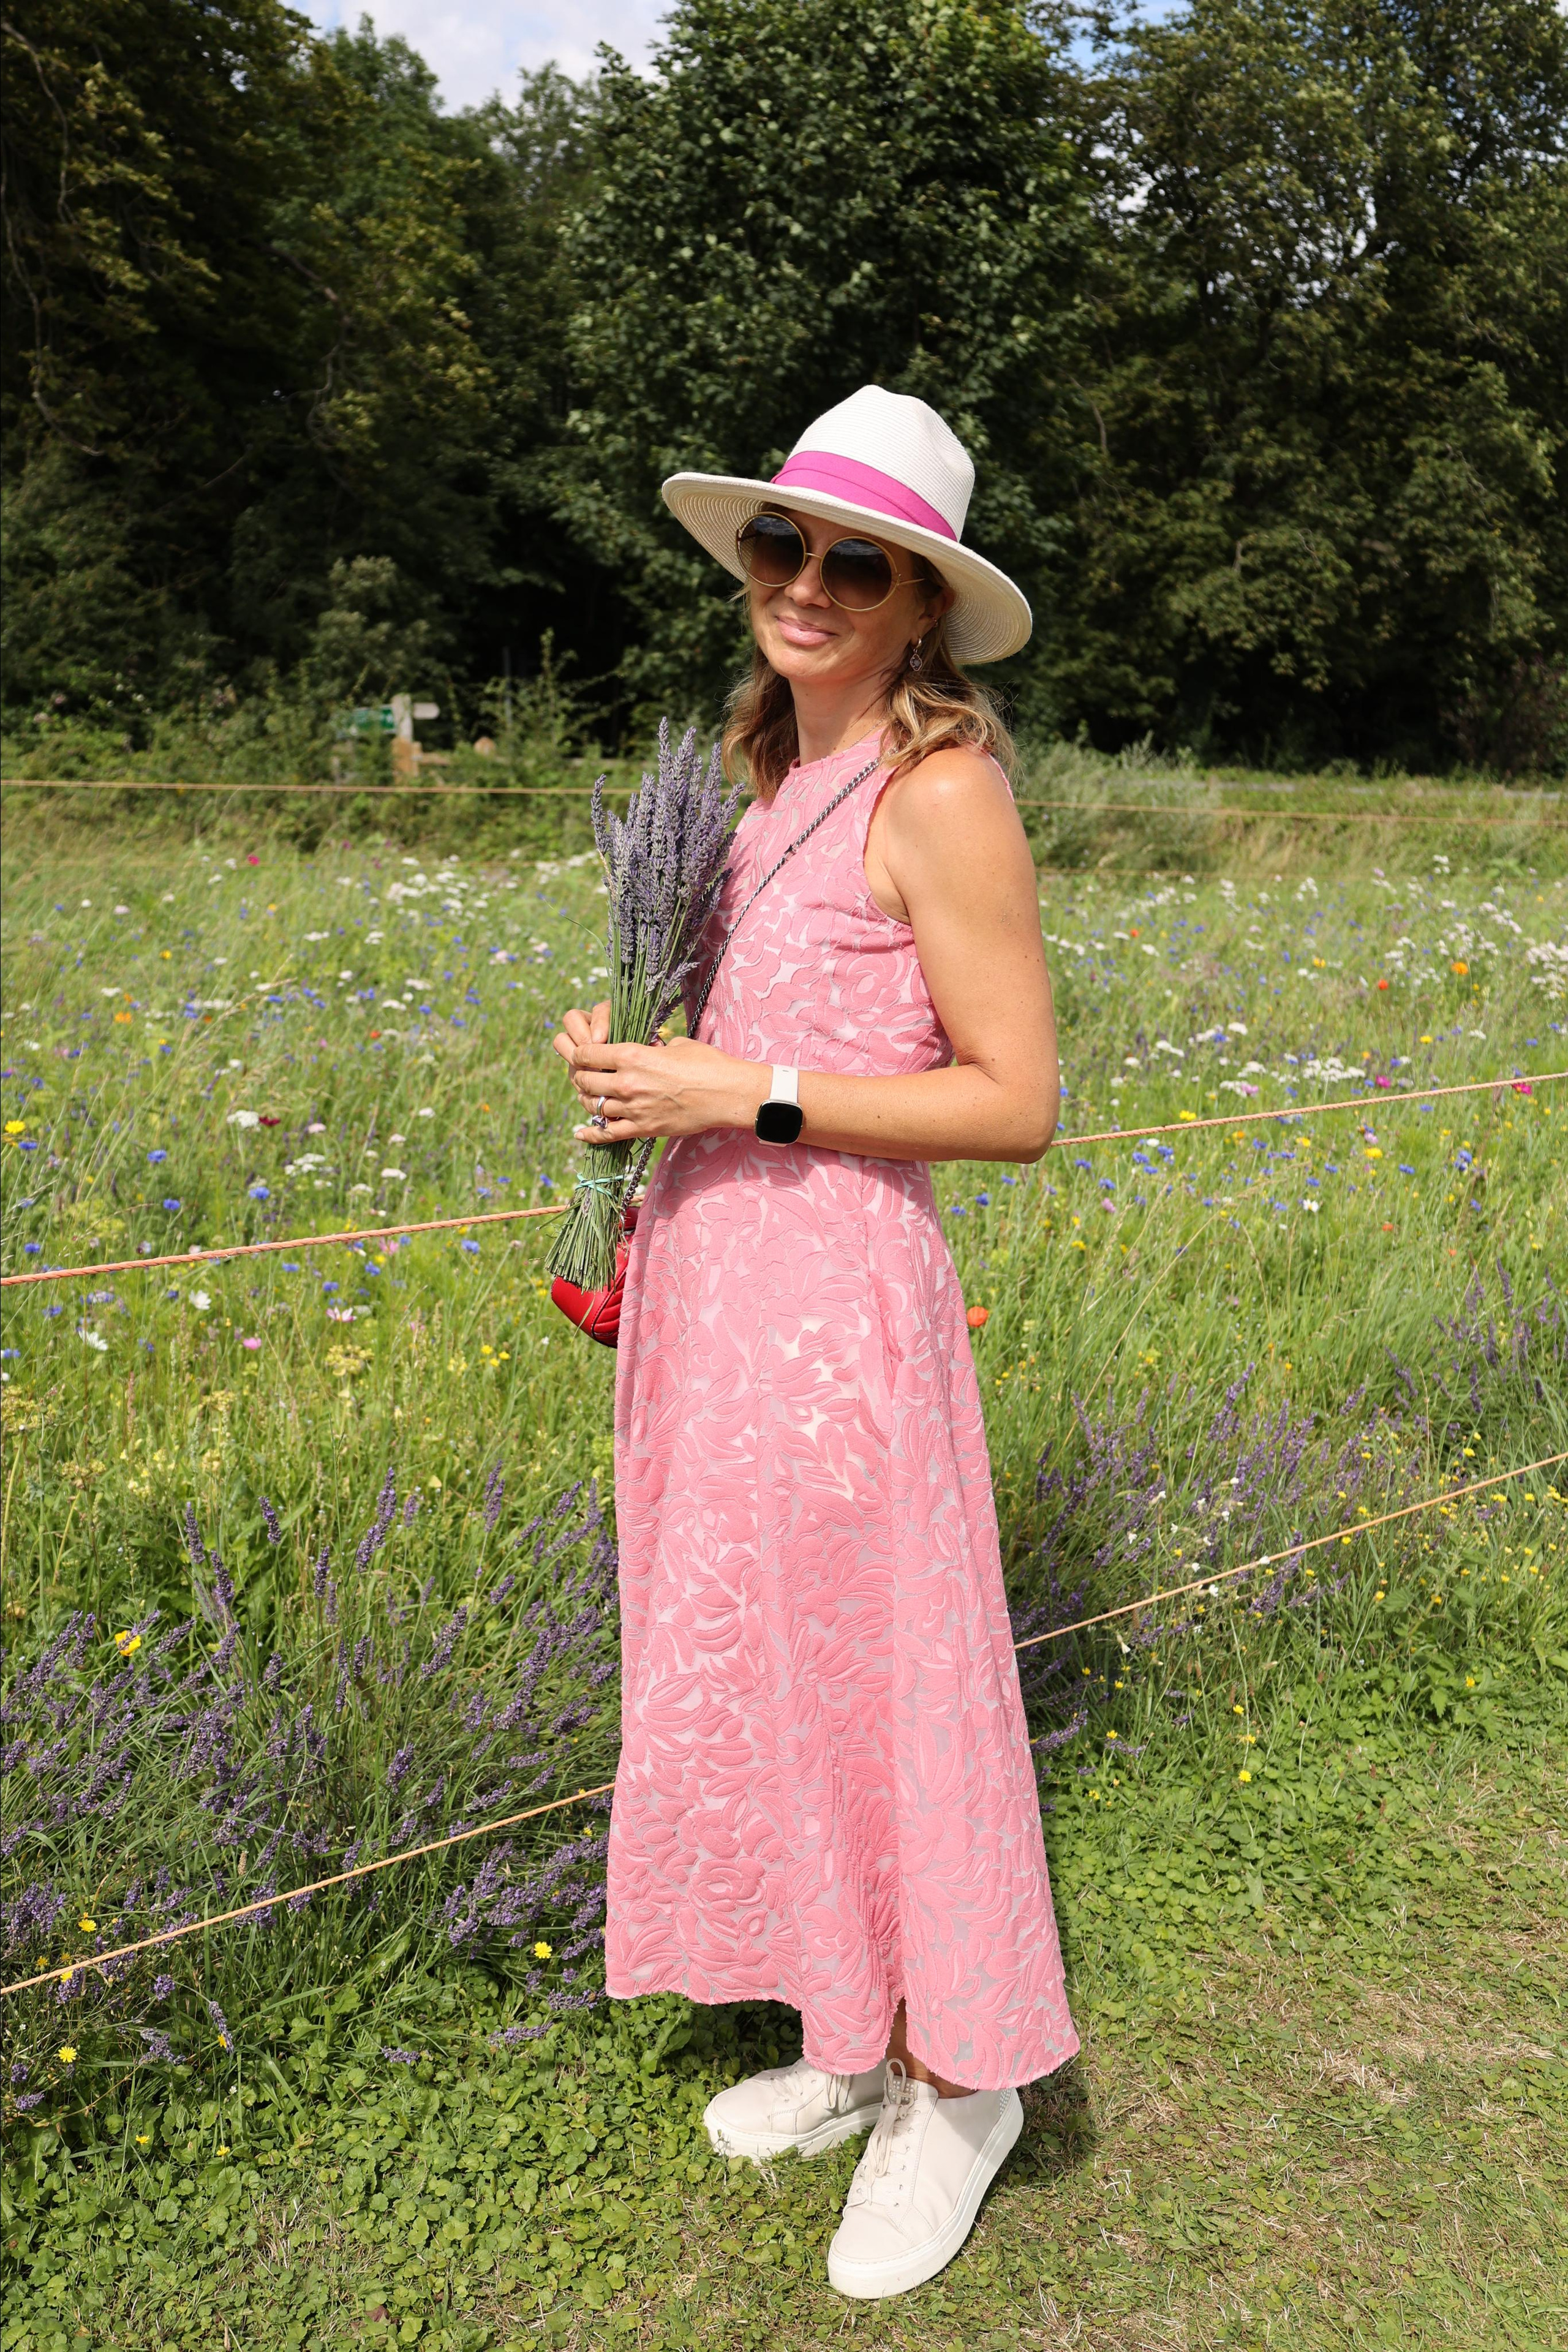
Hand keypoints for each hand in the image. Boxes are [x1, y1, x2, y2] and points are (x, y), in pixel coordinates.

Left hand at [553, 1008, 764, 1143]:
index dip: (580, 1054)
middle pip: (585, 1081)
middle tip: (586, 1077)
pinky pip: (608, 1135)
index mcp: (632, 1055)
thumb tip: (645, 1047)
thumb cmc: (706, 1063)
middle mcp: (627, 1082)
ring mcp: (634, 1108)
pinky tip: (580, 1134)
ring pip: (594, 1107)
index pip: (587, 1054)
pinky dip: (591, 1135)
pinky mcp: (644, 1128)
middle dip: (582, 1078)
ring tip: (591, 1098)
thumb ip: (651, 1047)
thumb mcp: (675, 1045)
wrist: (727, 1093)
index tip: (582, 1055)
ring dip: (588, 1102)